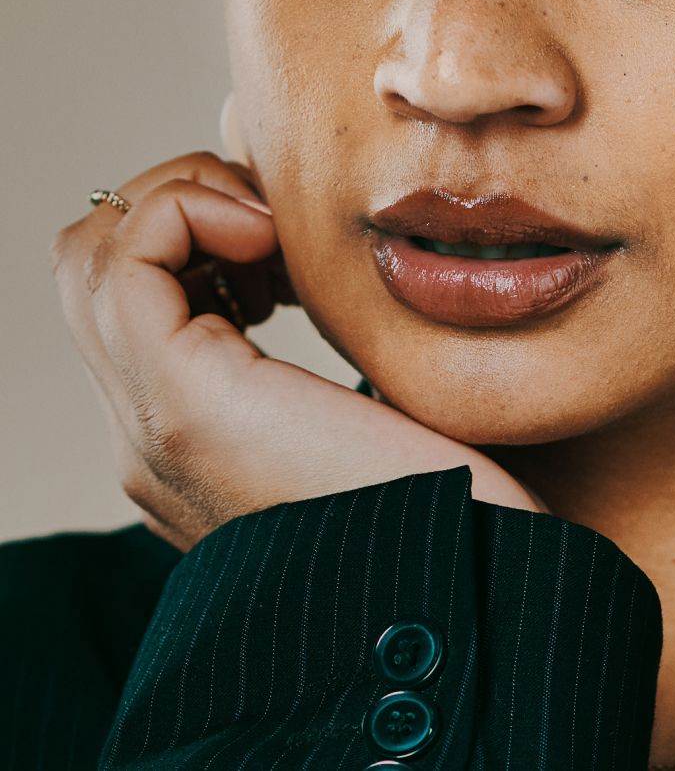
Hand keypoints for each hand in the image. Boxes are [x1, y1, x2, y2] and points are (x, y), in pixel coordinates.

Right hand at [51, 151, 545, 551]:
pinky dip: (186, 210)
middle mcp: (155, 434)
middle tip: (272, 219)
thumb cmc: (453, 502)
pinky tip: (272, 236)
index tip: (285, 238)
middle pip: (91, 269)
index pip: (126, 299)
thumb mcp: (377, 415)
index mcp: (195, 436)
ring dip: (179, 197)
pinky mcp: (187, 405)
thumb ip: (328, 366)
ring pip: (89, 256)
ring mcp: (158, 424)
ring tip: (271, 227)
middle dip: (178, 201)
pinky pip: (121, 262)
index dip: (194, 231)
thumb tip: (318, 279)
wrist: (472, 589)